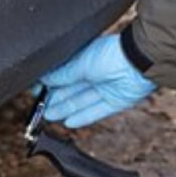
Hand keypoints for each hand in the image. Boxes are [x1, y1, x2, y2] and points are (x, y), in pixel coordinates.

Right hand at [37, 35, 156, 127]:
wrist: (139, 62)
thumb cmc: (111, 53)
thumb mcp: (79, 63)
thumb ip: (62, 74)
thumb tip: (44, 79)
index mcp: (87, 58)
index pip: (64, 73)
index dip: (50, 83)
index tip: (36, 90)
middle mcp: (96, 72)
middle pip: (72, 89)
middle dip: (55, 98)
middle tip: (39, 107)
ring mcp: (107, 87)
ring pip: (82, 101)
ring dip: (65, 109)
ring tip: (49, 115)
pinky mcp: (117, 101)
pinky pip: (97, 111)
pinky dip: (83, 117)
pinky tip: (69, 122)